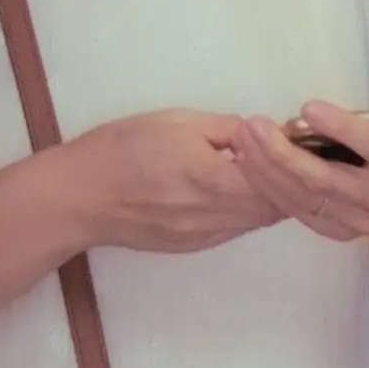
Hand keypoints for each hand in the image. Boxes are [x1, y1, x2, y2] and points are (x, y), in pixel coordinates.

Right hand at [61, 108, 274, 256]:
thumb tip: (260, 133)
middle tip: (283, 158)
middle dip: (284, 183)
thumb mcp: (178, 121)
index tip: (290, 143)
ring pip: (255, 222)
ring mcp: (204, 235)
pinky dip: (243, 212)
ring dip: (265, 199)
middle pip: (273, 207)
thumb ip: (227, 129)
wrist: (79, 195)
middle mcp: (213, 214)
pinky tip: (231, 191)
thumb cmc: (123, 148)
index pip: (276, 180)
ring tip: (257, 172)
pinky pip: (233, 230)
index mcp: (212, 178)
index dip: (288, 162)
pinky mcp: (192, 246)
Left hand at [221, 71, 368, 249]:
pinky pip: (297, 211)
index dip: (343, 129)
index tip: (307, 107)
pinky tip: (249, 163)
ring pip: (306, 197)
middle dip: (286, 153)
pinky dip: (269, 187)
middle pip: (328, 180)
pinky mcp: (338, 232)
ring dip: (268, 169)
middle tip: (254, 125)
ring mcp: (360, 221)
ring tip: (244, 138)